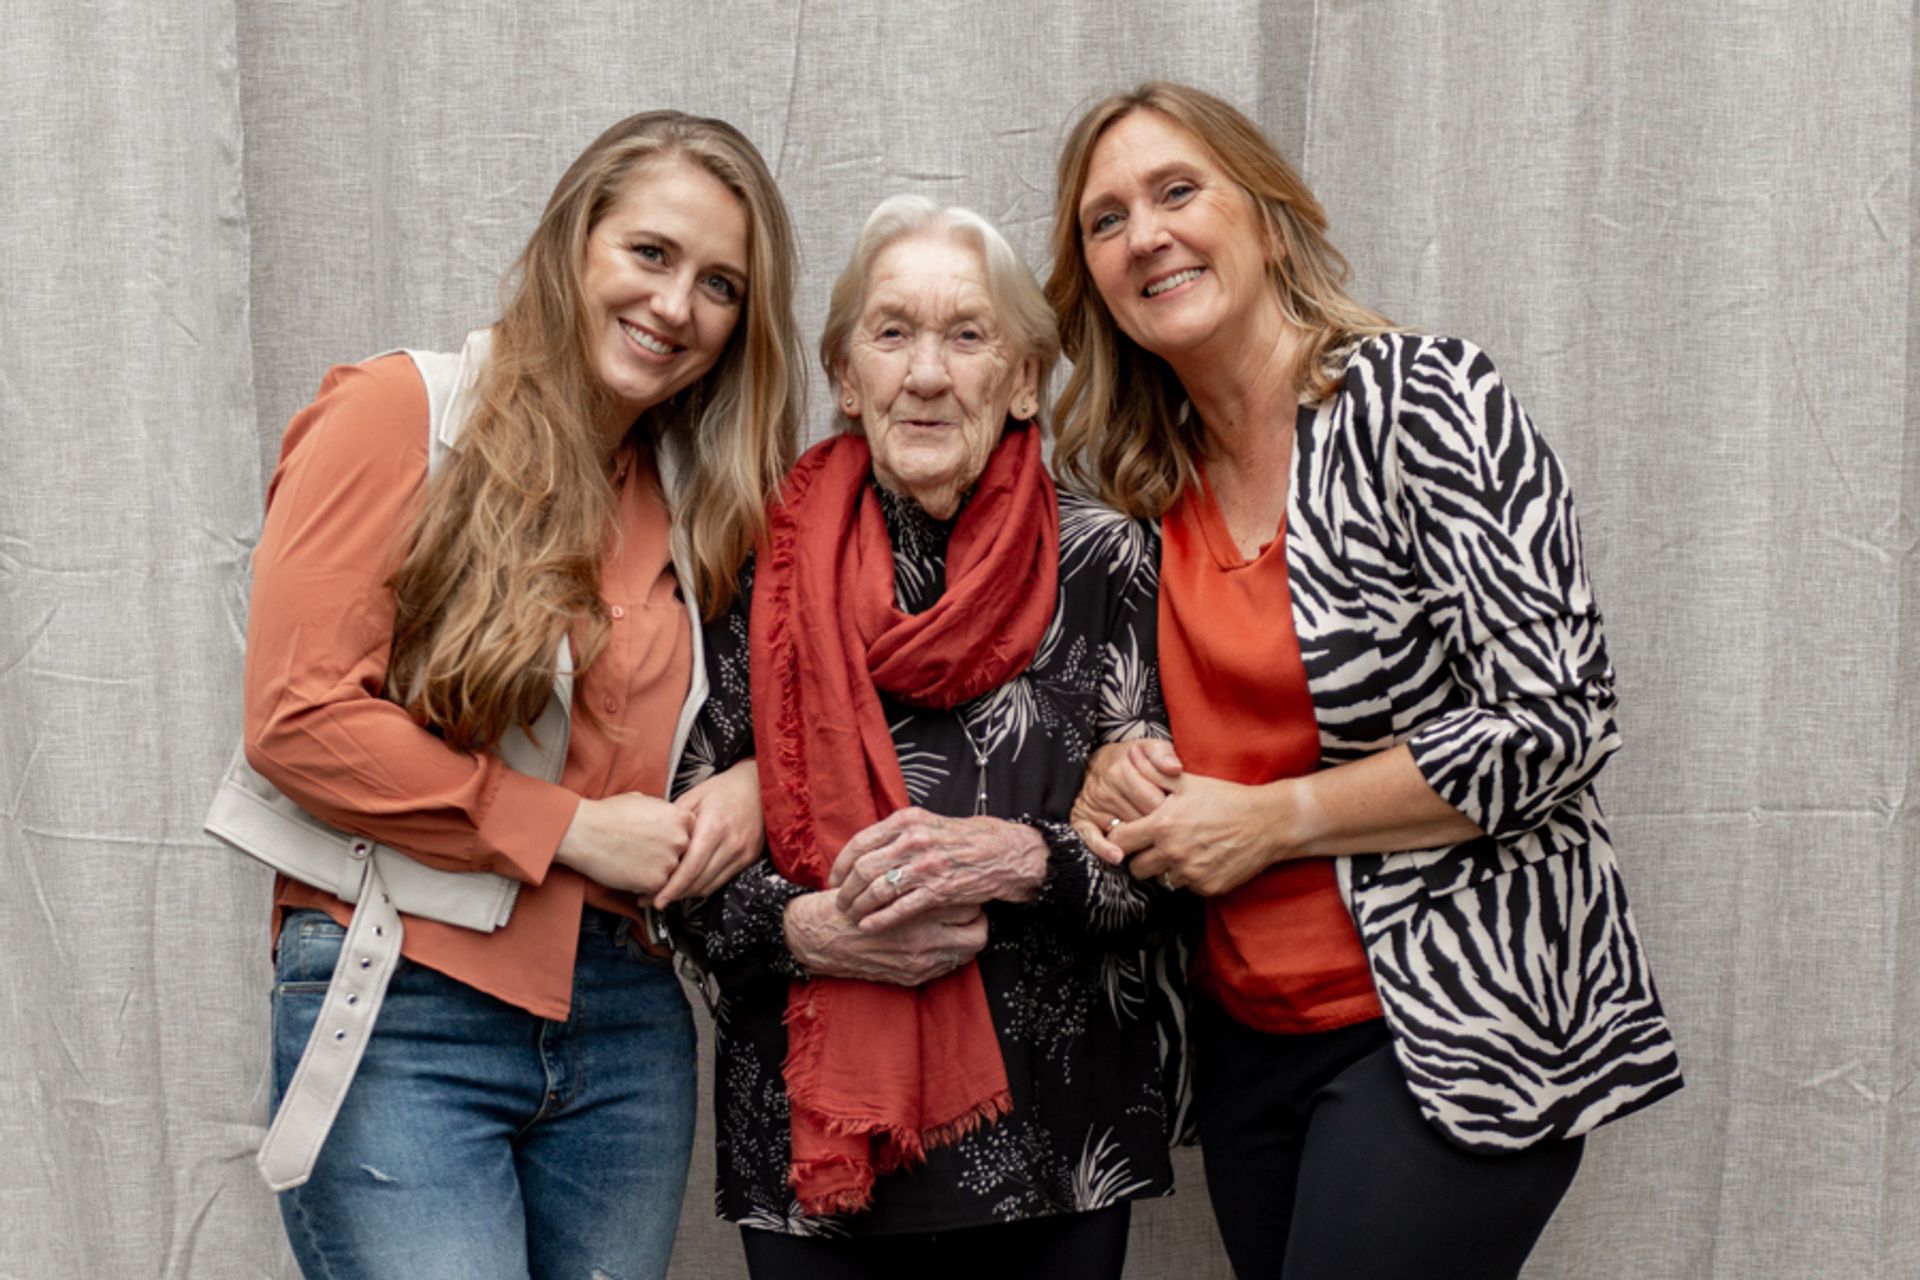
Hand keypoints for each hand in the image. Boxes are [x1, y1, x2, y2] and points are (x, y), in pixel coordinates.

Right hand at [553, 792, 691, 901]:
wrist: (584, 832)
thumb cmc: (607, 815)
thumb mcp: (643, 801)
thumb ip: (663, 812)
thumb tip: (668, 819)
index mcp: (680, 818)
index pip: (691, 833)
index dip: (675, 838)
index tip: (663, 841)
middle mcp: (680, 840)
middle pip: (684, 855)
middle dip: (668, 856)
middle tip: (647, 853)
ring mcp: (669, 862)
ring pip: (671, 873)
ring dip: (657, 871)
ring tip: (635, 861)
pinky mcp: (655, 882)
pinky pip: (657, 888)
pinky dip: (644, 884)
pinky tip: (630, 872)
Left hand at [655, 759, 762, 907]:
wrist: (758, 786)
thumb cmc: (724, 789)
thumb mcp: (693, 796)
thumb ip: (674, 821)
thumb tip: (654, 843)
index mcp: (714, 827)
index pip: (691, 867)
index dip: (672, 888)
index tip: (656, 900)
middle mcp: (731, 844)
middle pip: (699, 882)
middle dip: (675, 895)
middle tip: (653, 898)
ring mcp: (742, 853)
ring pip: (710, 886)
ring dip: (688, 893)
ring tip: (668, 894)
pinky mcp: (748, 858)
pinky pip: (721, 881)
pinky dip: (703, 886)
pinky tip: (689, 884)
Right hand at [783, 891, 987, 985]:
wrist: (820, 937)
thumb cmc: (851, 901)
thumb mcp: (880, 877)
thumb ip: (912, 871)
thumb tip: (945, 863)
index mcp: (915, 905)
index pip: (966, 901)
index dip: (968, 892)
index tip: (964, 886)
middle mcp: (922, 936)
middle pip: (976, 928)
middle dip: (976, 916)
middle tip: (969, 905)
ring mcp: (919, 960)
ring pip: (968, 950)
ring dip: (968, 935)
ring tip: (960, 923)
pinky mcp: (913, 975)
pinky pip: (950, 966)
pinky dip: (952, 952)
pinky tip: (943, 939)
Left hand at [829, 808, 1046, 930]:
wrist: (1001, 852)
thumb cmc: (962, 839)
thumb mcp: (927, 824)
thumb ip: (897, 833)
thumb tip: (866, 850)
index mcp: (907, 821)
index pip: (860, 843)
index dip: (841, 864)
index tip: (834, 878)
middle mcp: (913, 841)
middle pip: (864, 868)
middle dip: (845, 889)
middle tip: (839, 902)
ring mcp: (926, 866)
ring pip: (877, 889)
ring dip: (859, 905)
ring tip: (851, 915)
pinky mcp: (938, 890)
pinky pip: (899, 908)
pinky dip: (879, 918)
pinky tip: (868, 925)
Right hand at [1071, 740, 1182, 863]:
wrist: (1096, 763)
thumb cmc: (1130, 760)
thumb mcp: (1147, 748)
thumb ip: (1163, 754)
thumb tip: (1175, 769)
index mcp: (1121, 770)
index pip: (1154, 800)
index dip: (1171, 810)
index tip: (1180, 812)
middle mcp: (1104, 788)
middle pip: (1140, 819)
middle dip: (1158, 826)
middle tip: (1171, 828)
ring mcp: (1092, 806)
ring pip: (1123, 831)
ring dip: (1140, 839)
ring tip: (1154, 838)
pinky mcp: (1081, 821)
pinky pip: (1092, 839)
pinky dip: (1104, 849)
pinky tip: (1117, 856)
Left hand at [1112, 772, 1286, 897]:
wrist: (1267, 822)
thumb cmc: (1226, 798)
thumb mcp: (1189, 782)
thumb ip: (1155, 775)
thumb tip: (1130, 762)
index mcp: (1162, 825)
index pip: (1119, 841)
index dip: (1121, 838)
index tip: (1129, 835)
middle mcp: (1173, 852)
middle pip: (1136, 869)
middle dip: (1141, 858)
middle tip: (1154, 847)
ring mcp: (1191, 873)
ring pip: (1161, 880)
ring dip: (1167, 869)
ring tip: (1183, 851)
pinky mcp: (1207, 887)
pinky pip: (1187, 887)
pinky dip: (1190, 877)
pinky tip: (1203, 859)